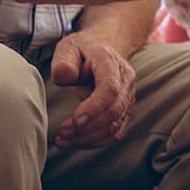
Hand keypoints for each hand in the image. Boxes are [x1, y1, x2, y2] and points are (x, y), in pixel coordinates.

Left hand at [51, 29, 136, 148]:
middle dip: (86, 127)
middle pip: (113, 111)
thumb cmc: (82, 50)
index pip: (110, 89)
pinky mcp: (124, 111)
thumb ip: (63, 61)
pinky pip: (115, 132)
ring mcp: (128, 98)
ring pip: (114, 126)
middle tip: (62, 132)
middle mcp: (126, 81)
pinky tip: (74, 141)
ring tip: (62, 140)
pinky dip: (94, 142)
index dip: (94, 107)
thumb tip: (64, 76)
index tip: (73, 121)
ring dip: (88, 138)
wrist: (101, 50)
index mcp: (111, 63)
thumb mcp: (68, 48)